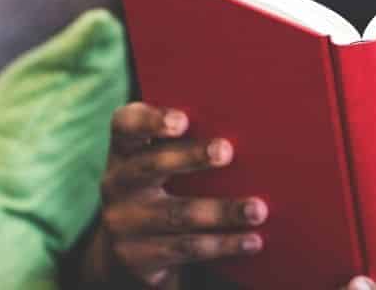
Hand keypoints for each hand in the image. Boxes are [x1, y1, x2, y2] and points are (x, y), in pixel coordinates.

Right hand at [84, 102, 267, 286]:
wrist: (128, 246)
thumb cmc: (163, 182)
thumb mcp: (162, 159)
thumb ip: (190, 138)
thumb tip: (251, 120)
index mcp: (124, 150)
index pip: (124, 125)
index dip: (150, 121)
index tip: (181, 120)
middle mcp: (118, 183)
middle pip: (151, 165)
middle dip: (190, 156)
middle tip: (226, 151)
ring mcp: (125, 222)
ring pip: (177, 214)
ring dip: (222, 211)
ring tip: (257, 210)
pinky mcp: (139, 256)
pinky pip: (187, 249)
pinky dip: (224, 244)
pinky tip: (252, 240)